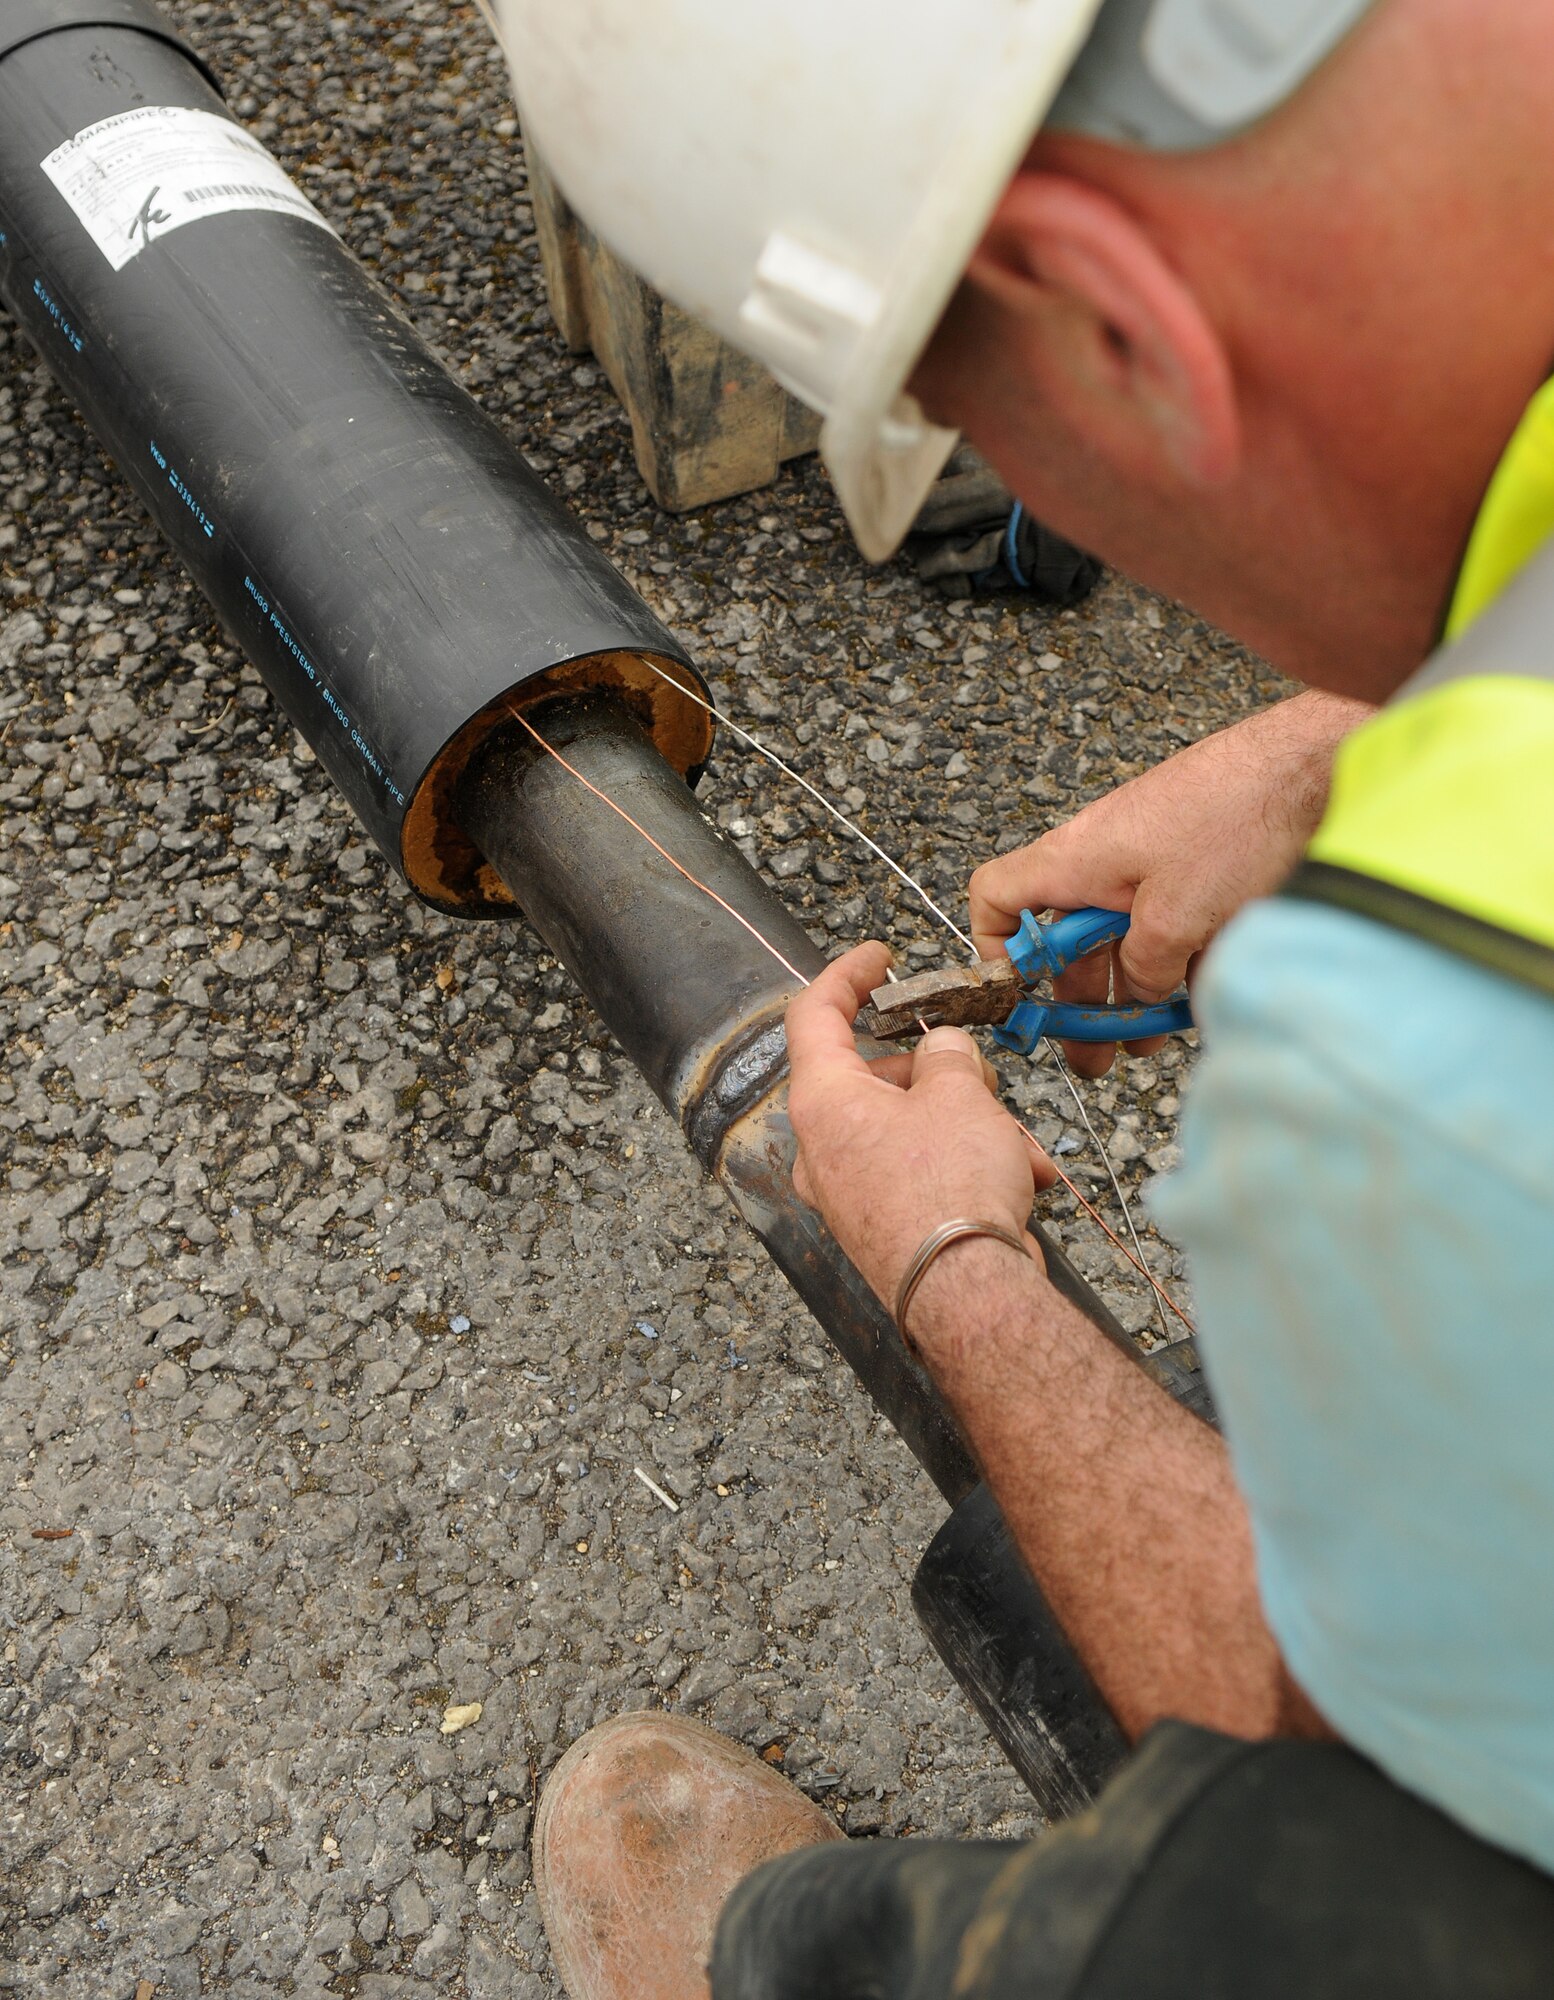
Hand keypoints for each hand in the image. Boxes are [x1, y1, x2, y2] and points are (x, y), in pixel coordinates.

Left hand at [786, 942, 1055, 1318]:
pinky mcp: (878, 1227)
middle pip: (873, 1079)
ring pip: (907, 1131)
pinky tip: (1021, 1180)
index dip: (846, 976)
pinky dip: (965, 1168)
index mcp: (823, 1101)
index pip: (814, 1015)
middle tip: (983, 1078)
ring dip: (967, 1127)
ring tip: (1020, 1146)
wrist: (966, 1294)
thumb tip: (943, 1049)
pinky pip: (920, 1176)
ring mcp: (846, 1193)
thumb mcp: (960, 1095)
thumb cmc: (951, 1187)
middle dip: (938, 1073)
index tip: (878, 958)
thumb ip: (948, 1056)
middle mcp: (821, 1148)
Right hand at [969, 690, 1370, 1074]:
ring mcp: (1151, 862)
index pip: (997, 897)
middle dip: (1081, 1000)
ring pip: (1127, 937)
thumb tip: (1136, 993)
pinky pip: (1173, 923)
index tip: (1019, 995)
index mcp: (1075, 861)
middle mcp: (1103, 860)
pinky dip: (1183, 962)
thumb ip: (1143, 969)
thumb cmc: (1237, 818)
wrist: (1312, 765)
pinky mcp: (1196, 866)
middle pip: (1069, 938)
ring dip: (1138, 990)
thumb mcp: (1177, 917)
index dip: (996, 948)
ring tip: (1155, 1037)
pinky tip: (1205, 996)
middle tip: (1094, 1053)